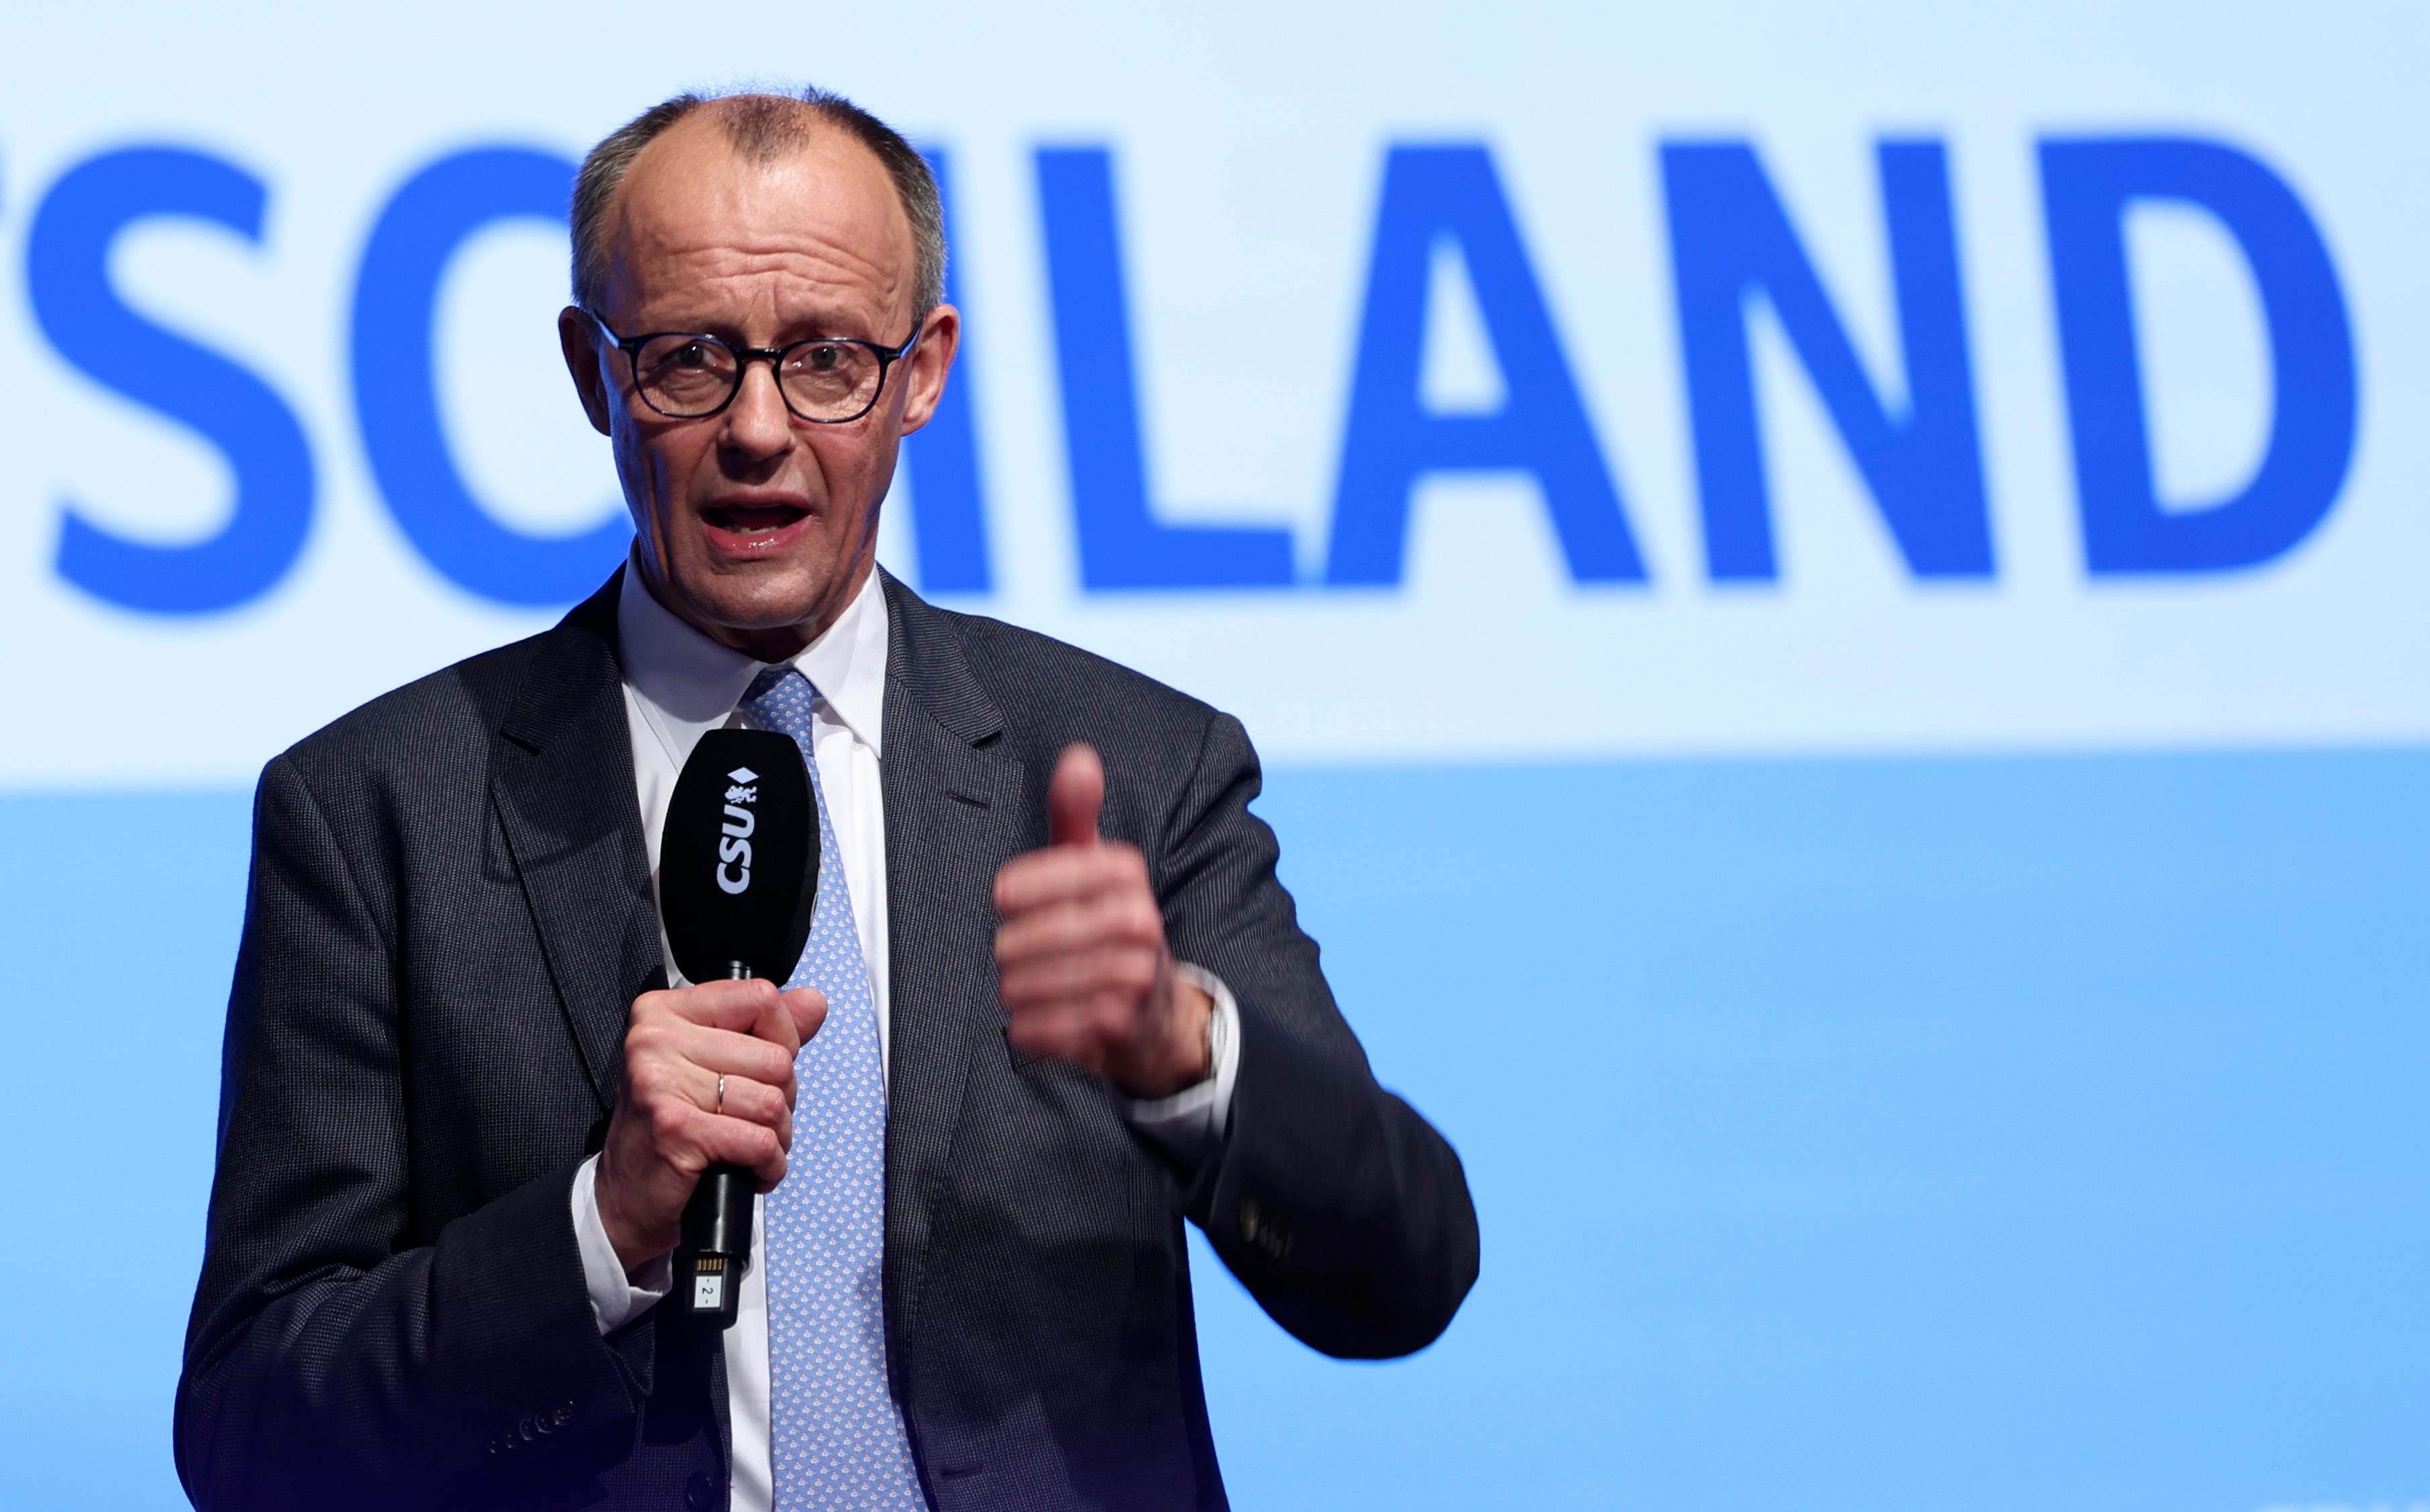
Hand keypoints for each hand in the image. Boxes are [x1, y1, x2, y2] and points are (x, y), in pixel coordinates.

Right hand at [595, 977, 826, 1272]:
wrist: (627, 1199)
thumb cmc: (675, 1128)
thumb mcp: (716, 1065)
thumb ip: (767, 1030)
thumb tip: (815, 1002)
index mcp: (665, 1011)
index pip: (761, 998)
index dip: (783, 1040)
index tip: (759, 1071)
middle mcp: (655, 1039)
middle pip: (776, 1058)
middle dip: (780, 1100)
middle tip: (746, 1121)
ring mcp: (661, 1083)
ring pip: (773, 1103)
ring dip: (776, 1137)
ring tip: (745, 1147)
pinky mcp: (674, 1129)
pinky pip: (760, 1142)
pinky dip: (769, 1165)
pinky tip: (748, 1171)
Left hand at [993, 744, 1212, 1098]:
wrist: (1158, 1014)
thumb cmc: (1112, 928)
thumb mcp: (1096, 867)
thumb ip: (1077, 815)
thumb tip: (1078, 757)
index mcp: (1126, 875)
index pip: (1040, 880)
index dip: (1018, 891)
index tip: (1006, 898)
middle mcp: (1138, 921)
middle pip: (1032, 936)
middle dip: (1012, 949)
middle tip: (1015, 953)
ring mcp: (1132, 976)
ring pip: (1031, 982)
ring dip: (1017, 988)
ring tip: (1025, 985)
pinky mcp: (1119, 1024)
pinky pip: (1043, 1026)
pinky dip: (1029, 1027)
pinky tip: (1035, 1019)